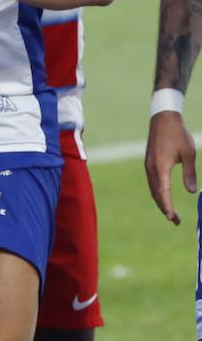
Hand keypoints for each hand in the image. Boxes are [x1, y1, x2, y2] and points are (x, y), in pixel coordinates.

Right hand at [145, 110, 195, 224]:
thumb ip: (190, 174)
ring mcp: (148, 165)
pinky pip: (152, 182)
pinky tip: (163, 196)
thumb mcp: (189, 154)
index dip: (168, 207)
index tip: (173, 218)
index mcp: (160, 167)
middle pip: (156, 194)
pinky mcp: (149, 163)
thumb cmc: (178, 135)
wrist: (163, 119)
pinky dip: (158, 192)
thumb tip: (192, 192)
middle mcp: (151, 168)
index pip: (163, 192)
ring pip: (153, 189)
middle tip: (175, 221)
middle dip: (165, 208)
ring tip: (170, 213)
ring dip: (160, 201)